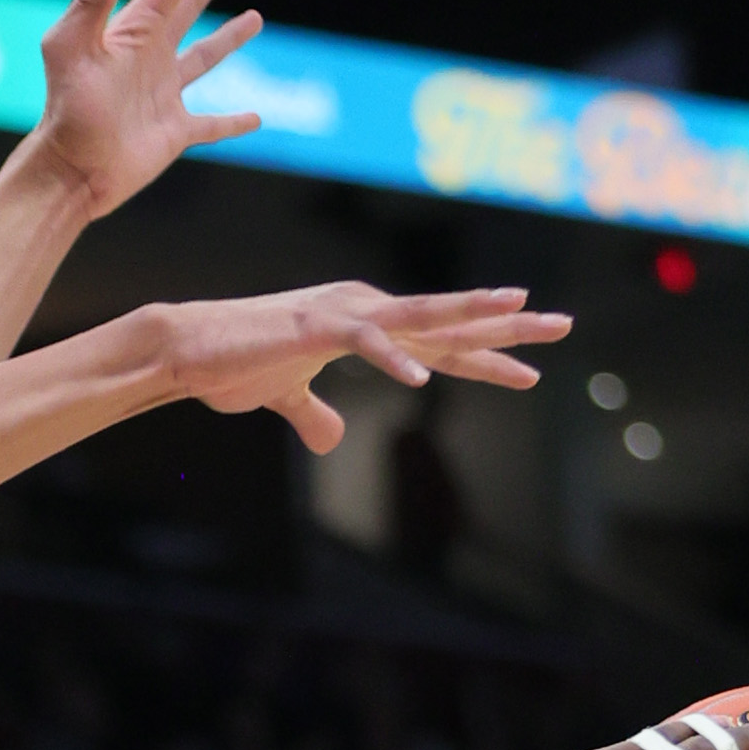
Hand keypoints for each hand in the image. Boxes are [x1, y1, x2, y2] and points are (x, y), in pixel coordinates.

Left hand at [28, 0, 264, 218]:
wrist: (70, 172)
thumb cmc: (67, 111)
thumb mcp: (70, 48)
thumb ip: (89, 1)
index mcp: (137, 28)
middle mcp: (153, 55)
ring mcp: (165, 93)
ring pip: (206, 57)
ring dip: (231, 37)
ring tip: (255, 17)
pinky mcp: (173, 133)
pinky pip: (211, 125)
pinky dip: (234, 123)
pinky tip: (255, 119)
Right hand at [165, 283, 570, 447]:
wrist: (186, 349)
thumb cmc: (231, 366)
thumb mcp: (284, 399)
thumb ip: (314, 416)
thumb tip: (333, 440)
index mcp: (364, 327)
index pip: (438, 343)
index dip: (487, 354)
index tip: (532, 363)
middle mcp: (365, 312)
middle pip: (449, 321)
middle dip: (507, 323)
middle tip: (562, 323)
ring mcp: (345, 314)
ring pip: (423, 315)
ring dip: (471, 314)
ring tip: (518, 310)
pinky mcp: (316, 327)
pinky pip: (364, 344)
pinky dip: (391, 361)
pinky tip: (421, 384)